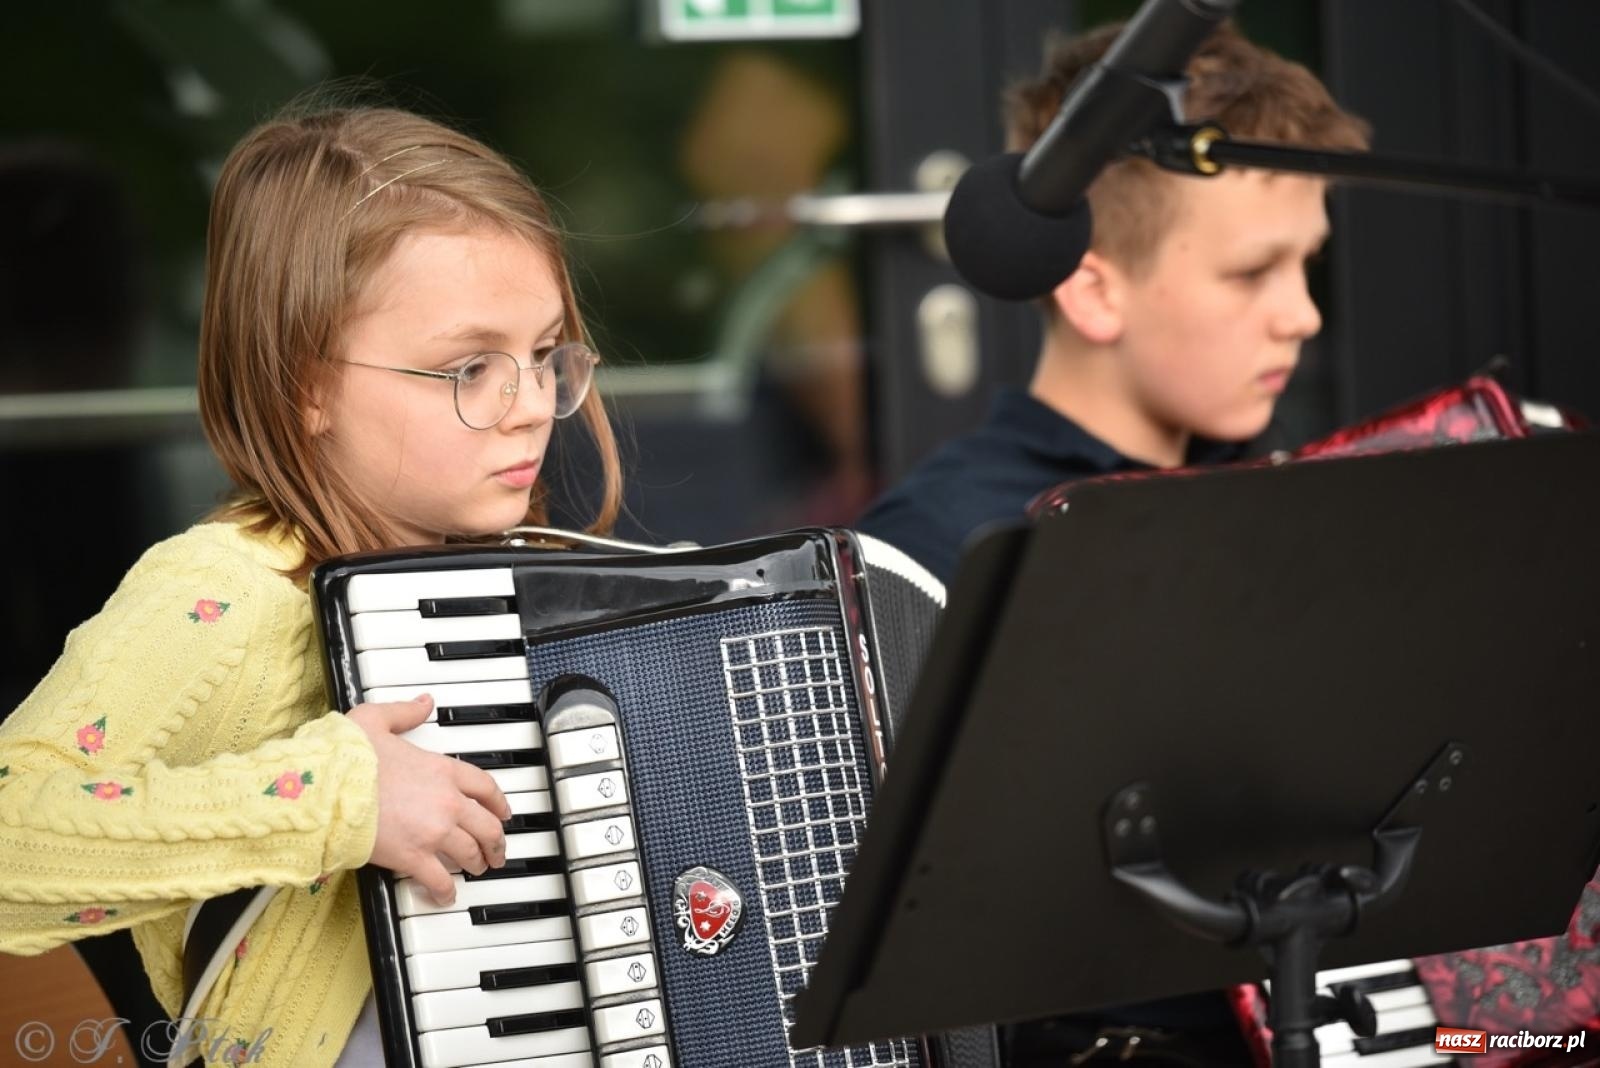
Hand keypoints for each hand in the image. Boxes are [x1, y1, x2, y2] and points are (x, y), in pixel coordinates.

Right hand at [349, 694, 511, 906]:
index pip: (485, 787)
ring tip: (478, 869)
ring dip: (478, 863)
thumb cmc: (346, 756)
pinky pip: (439, 880)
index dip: (498, 802)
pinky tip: (446, 896)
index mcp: (442, 769)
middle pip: (487, 825)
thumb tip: (423, 703)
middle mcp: (446, 802)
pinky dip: (445, 891)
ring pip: (470, 852)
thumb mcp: (376, 719)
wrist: (326, 789)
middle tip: (497, 850)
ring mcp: (433, 832)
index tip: (503, 812)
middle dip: (496, 840)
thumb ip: (404, 712)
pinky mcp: (414, 857)